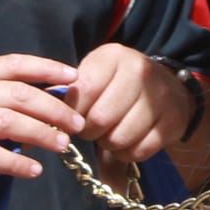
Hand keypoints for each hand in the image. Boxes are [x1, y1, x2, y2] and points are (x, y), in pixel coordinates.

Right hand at [0, 54, 82, 186]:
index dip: (46, 67)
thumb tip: (28, 108)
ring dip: (42, 133)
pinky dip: (16, 163)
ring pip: (9, 122)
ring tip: (63, 145)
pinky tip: (33, 170)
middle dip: (54, 107)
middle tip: (77, 121)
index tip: (73, 76)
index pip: (12, 64)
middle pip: (20, 94)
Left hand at [61, 43, 193, 167]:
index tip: (74, 115)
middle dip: (90, 131)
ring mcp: (160, 96)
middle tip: (94, 127)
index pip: (83, 91)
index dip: (72, 112)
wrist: (166, 85)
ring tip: (112, 131)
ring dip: (109, 143)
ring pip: (118, 139)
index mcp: (113, 56)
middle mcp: (139, 71)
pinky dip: (127, 153)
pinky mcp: (173, 121)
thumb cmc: (117, 83)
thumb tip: (36, 126)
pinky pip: (139, 151)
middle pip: (100, 119)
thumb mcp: (94, 75)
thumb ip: (69, 95)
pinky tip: (128, 140)